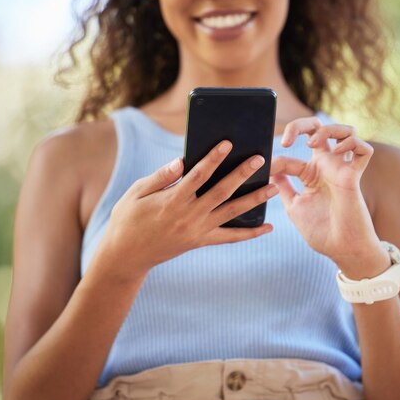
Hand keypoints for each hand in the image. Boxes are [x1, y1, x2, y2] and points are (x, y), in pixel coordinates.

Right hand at [99, 140, 278, 275]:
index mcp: (172, 201)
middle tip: (261, 160)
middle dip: (242, 174)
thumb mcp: (136, 194)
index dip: (213, 158)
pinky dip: (250, 233)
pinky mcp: (200, 241)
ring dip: (254, 200)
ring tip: (273, 187)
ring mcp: (197, 231)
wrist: (126, 256)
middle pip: (222, 192)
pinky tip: (267, 228)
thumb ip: (160, 177)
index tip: (227, 143)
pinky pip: (230, 238)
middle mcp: (189, 216)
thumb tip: (181, 161)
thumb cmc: (128, 219)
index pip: (198, 175)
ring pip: (231, 213)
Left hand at [270, 117, 380, 260]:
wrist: (341, 250)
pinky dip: (353, 143)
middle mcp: (327, 168)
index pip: (291, 154)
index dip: (276, 159)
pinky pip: (364, 150)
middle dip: (302, 124)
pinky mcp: (355, 177)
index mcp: (310, 174)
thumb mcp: (294, 206)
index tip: (267, 170)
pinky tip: (338, 152)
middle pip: (319, 129)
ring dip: (328, 129)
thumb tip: (269, 170)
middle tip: (288, 138)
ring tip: (312, 143)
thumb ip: (283, 187)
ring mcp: (342, 170)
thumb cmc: (321, 231)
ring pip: (346, 131)